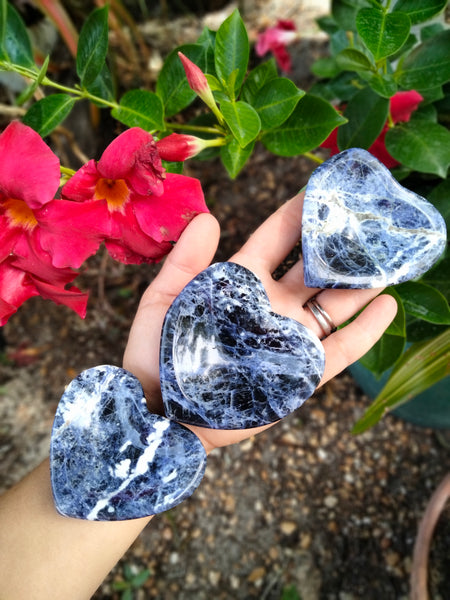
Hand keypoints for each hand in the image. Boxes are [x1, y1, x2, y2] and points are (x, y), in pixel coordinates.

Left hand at [123, 192, 396, 451]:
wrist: (159, 414)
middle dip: (339, 245)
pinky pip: (339, 350)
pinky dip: (365, 330)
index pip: (276, 240)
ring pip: (334, 304)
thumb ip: (184, 261)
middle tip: (366, 219)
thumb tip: (209, 217)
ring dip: (360, 282)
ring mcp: (288, 339)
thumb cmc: (154, 355)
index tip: (322, 190)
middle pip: (313, 269)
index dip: (298, 215)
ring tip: (387, 258)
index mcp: (240, 283)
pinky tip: (387, 305)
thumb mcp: (163, 301)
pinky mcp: (299, 374)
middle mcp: (271, 306)